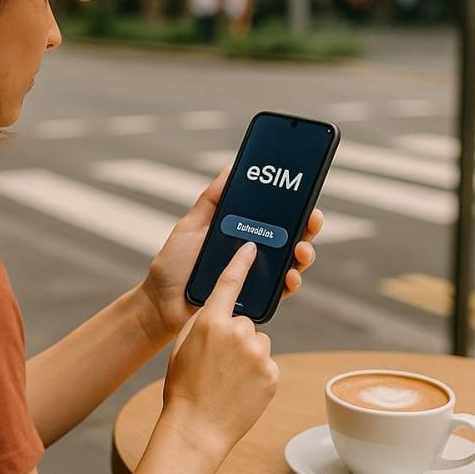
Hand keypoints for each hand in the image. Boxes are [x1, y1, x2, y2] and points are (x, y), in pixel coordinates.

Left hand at [137, 165, 323, 346]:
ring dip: (305, 255)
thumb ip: (210, 201)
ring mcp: (256, 278)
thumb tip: (231, 169)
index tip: (304, 197)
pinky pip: (281, 292)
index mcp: (241, 234)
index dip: (293, 208)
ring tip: (301, 249)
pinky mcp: (255, 301)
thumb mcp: (190, 226)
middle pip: (290, 239)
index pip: (274, 219)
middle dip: (308, 228)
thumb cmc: (173, 266)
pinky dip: (291, 283)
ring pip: (292, 264)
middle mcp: (254, 255)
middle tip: (312, 220)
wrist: (161, 304)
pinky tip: (291, 276)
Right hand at [161, 242, 278, 458]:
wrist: (196, 428)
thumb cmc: (183, 386)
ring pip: (258, 343)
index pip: (230, 282)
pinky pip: (266, 364)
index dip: (241, 262)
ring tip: (228, 379)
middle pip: (244, 322)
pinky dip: (256, 374)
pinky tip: (240, 390)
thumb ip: (205, 323)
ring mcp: (258, 354)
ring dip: (247, 356)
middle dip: (235, 337)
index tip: (251, 247)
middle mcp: (237, 332)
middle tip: (218, 363)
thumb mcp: (185, 346)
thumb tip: (223, 314)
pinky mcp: (272, 374)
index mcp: (210, 322)